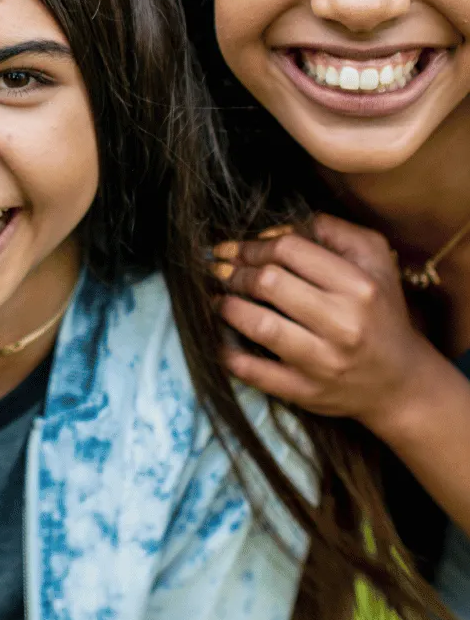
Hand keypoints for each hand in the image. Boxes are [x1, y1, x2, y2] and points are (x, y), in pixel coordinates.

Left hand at [212, 213, 436, 436]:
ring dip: (228, 307)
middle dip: (236, 272)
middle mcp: (343, 324)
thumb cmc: (379, 311)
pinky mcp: (307, 392)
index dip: (255, 245)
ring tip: (219, 299)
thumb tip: (281, 226)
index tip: (239, 248)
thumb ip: (334, 231)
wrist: (401, 382)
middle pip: (269, 283)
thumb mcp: (375, 259)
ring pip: (259, 326)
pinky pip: (256, 374)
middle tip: (222, 270)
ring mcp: (324, 362)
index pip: (289, 250)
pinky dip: (230, 355)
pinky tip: (219, 339)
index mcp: (358, 286)